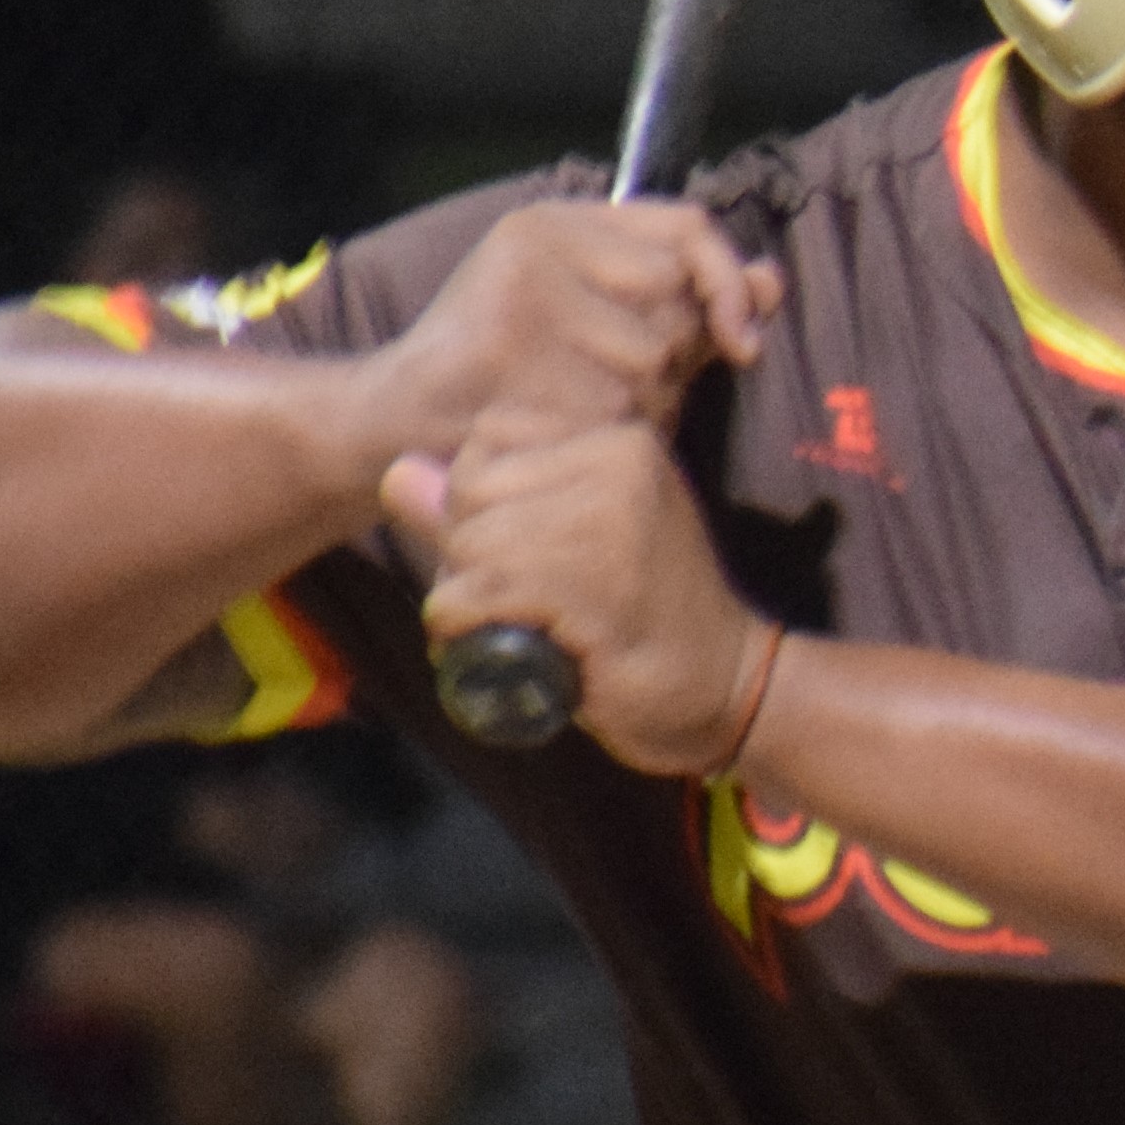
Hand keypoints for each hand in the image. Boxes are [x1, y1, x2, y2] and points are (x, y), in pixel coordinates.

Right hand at [342, 202, 781, 489]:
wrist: (397, 426)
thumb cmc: (515, 384)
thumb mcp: (606, 332)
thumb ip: (692, 307)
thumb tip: (774, 281)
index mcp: (564, 222)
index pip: (689, 229)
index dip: (729, 286)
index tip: (744, 345)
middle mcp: (543, 237)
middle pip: (676, 298)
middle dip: (669, 363)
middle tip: (611, 393)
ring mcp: (521, 284)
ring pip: (649, 355)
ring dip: (634, 405)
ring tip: (575, 413)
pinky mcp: (503, 337)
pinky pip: (604, 397)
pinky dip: (598, 432)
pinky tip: (559, 436)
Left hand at [386, 416, 775, 777]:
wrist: (728, 689)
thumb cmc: (644, 620)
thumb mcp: (573, 543)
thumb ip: (486, 506)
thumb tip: (396, 474)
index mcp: (620, 441)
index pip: (492, 436)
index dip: (476, 498)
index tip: (510, 551)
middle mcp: (618, 466)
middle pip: (473, 487)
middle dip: (463, 550)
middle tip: (498, 601)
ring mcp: (608, 525)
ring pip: (471, 541)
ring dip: (460, 595)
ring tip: (492, 628)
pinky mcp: (591, 589)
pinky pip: (478, 591)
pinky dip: (460, 625)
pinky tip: (483, 646)